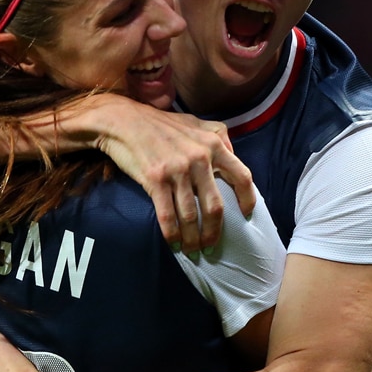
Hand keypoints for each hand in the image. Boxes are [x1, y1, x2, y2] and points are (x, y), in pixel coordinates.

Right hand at [89, 98, 254, 252]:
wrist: (124, 121)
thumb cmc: (160, 124)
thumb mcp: (196, 122)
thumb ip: (217, 135)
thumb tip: (233, 153)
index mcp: (213, 144)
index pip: (242, 176)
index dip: (247, 200)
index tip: (246, 216)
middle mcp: (199, 158)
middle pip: (215, 206)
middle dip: (214, 232)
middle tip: (211, 246)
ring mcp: (177, 170)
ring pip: (191, 215)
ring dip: (192, 239)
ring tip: (192, 250)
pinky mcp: (155, 179)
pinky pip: (167, 214)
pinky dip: (172, 234)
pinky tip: (174, 243)